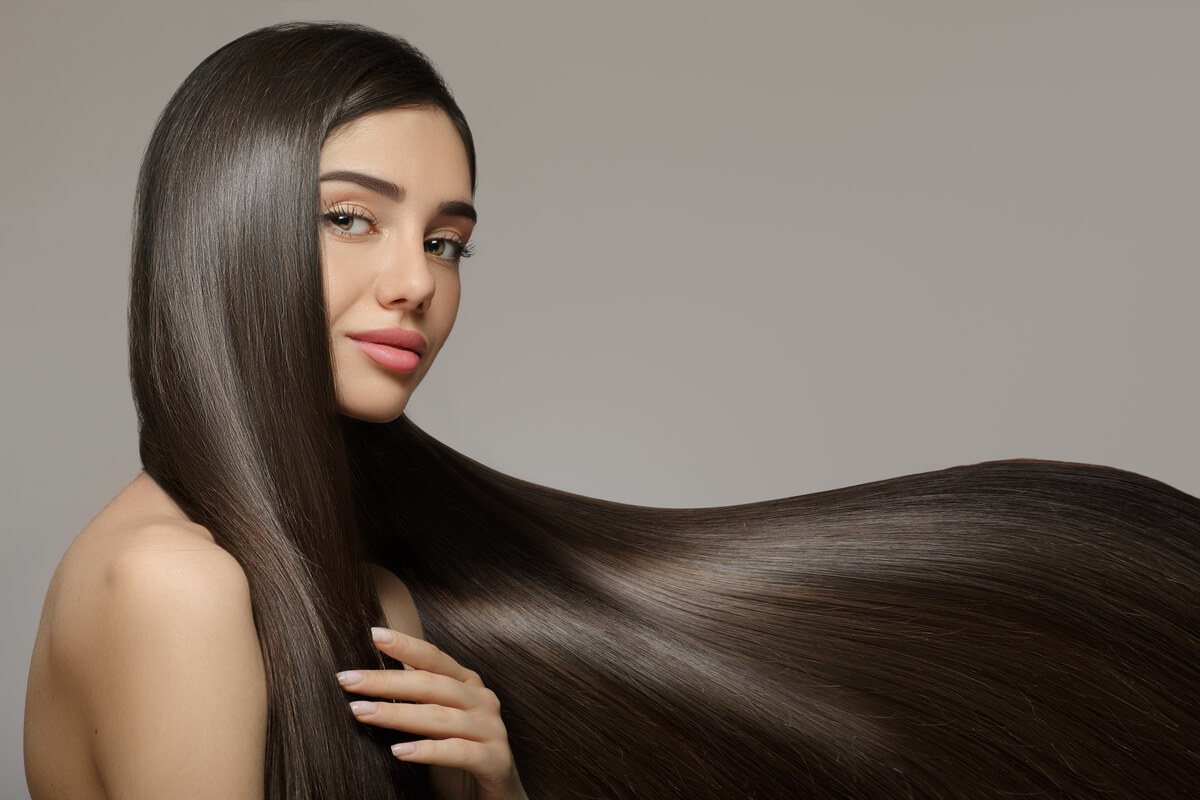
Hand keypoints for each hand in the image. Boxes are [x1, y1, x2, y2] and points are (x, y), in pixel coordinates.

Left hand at [337, 627, 527, 799]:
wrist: (500, 793)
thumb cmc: (461, 752)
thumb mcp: (439, 721)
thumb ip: (418, 699)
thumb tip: (368, 680)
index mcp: (468, 685)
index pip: (435, 659)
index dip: (406, 645)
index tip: (374, 634)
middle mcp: (483, 701)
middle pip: (432, 685)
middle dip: (386, 681)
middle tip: (348, 680)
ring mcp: (492, 730)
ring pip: (440, 718)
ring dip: (397, 714)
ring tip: (362, 712)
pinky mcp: (495, 761)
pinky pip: (459, 752)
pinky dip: (428, 750)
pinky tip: (399, 751)